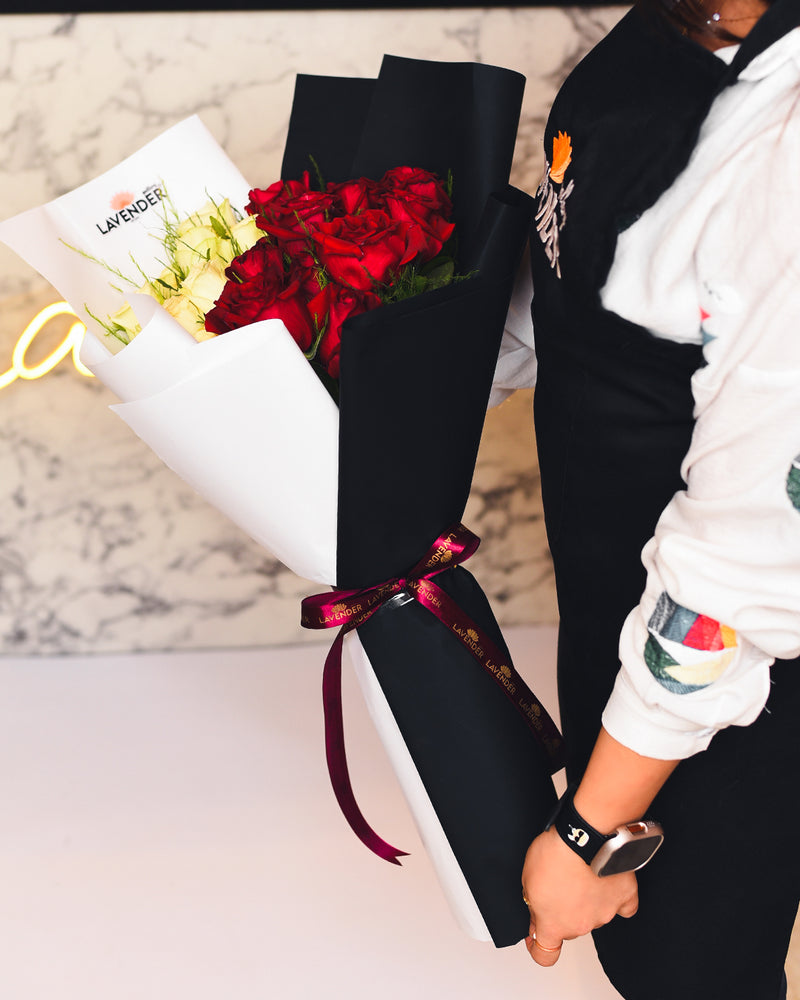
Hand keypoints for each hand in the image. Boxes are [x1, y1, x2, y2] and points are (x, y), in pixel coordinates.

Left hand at [521, 825, 638, 966]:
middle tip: (558, 884)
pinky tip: (607, 881)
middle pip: (570, 927)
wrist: (585, 836)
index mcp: (555, 925)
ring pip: (594, 914)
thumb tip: (536, 914)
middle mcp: (581, 926)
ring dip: (587, 900)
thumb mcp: (527, 878)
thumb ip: (533, 903)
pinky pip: (622, 904)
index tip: (534, 938)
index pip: (544, 954)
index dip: (536, 947)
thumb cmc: (556, 853)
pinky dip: (614, 896)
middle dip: (562, 911)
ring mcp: (605, 913)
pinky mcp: (625, 898)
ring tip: (581, 872)